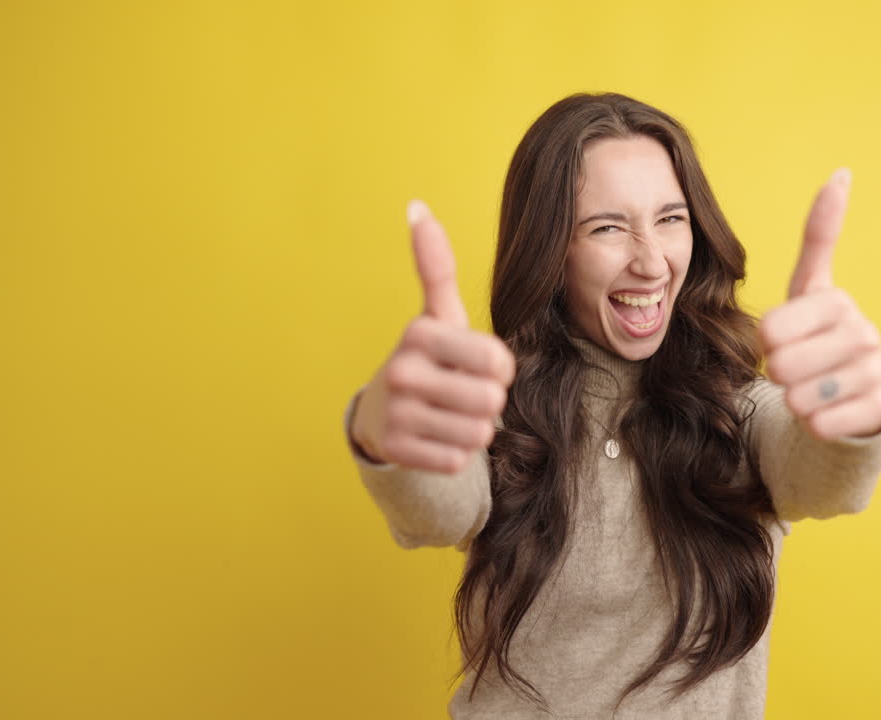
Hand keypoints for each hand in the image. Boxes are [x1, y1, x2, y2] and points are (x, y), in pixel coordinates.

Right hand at [351, 199, 515, 471]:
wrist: (381, 414)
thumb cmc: (427, 358)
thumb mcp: (436, 313)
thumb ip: (435, 265)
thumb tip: (417, 207)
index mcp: (420, 333)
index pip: (499, 361)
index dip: (499, 368)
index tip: (476, 364)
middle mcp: (403, 372)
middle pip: (491, 401)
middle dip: (488, 401)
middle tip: (462, 393)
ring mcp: (398, 414)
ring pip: (479, 433)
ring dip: (474, 428)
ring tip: (449, 413)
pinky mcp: (399, 451)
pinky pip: (459, 460)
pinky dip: (456, 452)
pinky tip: (435, 436)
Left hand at [759, 169, 880, 440]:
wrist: (857, 392)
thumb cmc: (820, 336)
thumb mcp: (811, 288)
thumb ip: (820, 235)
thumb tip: (843, 172)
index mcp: (834, 300)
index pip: (770, 329)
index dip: (766, 343)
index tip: (782, 340)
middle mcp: (862, 330)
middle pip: (780, 364)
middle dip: (777, 373)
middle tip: (796, 370)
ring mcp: (874, 369)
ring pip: (800, 397)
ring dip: (795, 401)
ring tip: (812, 390)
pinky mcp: (880, 406)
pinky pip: (824, 424)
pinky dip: (814, 424)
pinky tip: (826, 413)